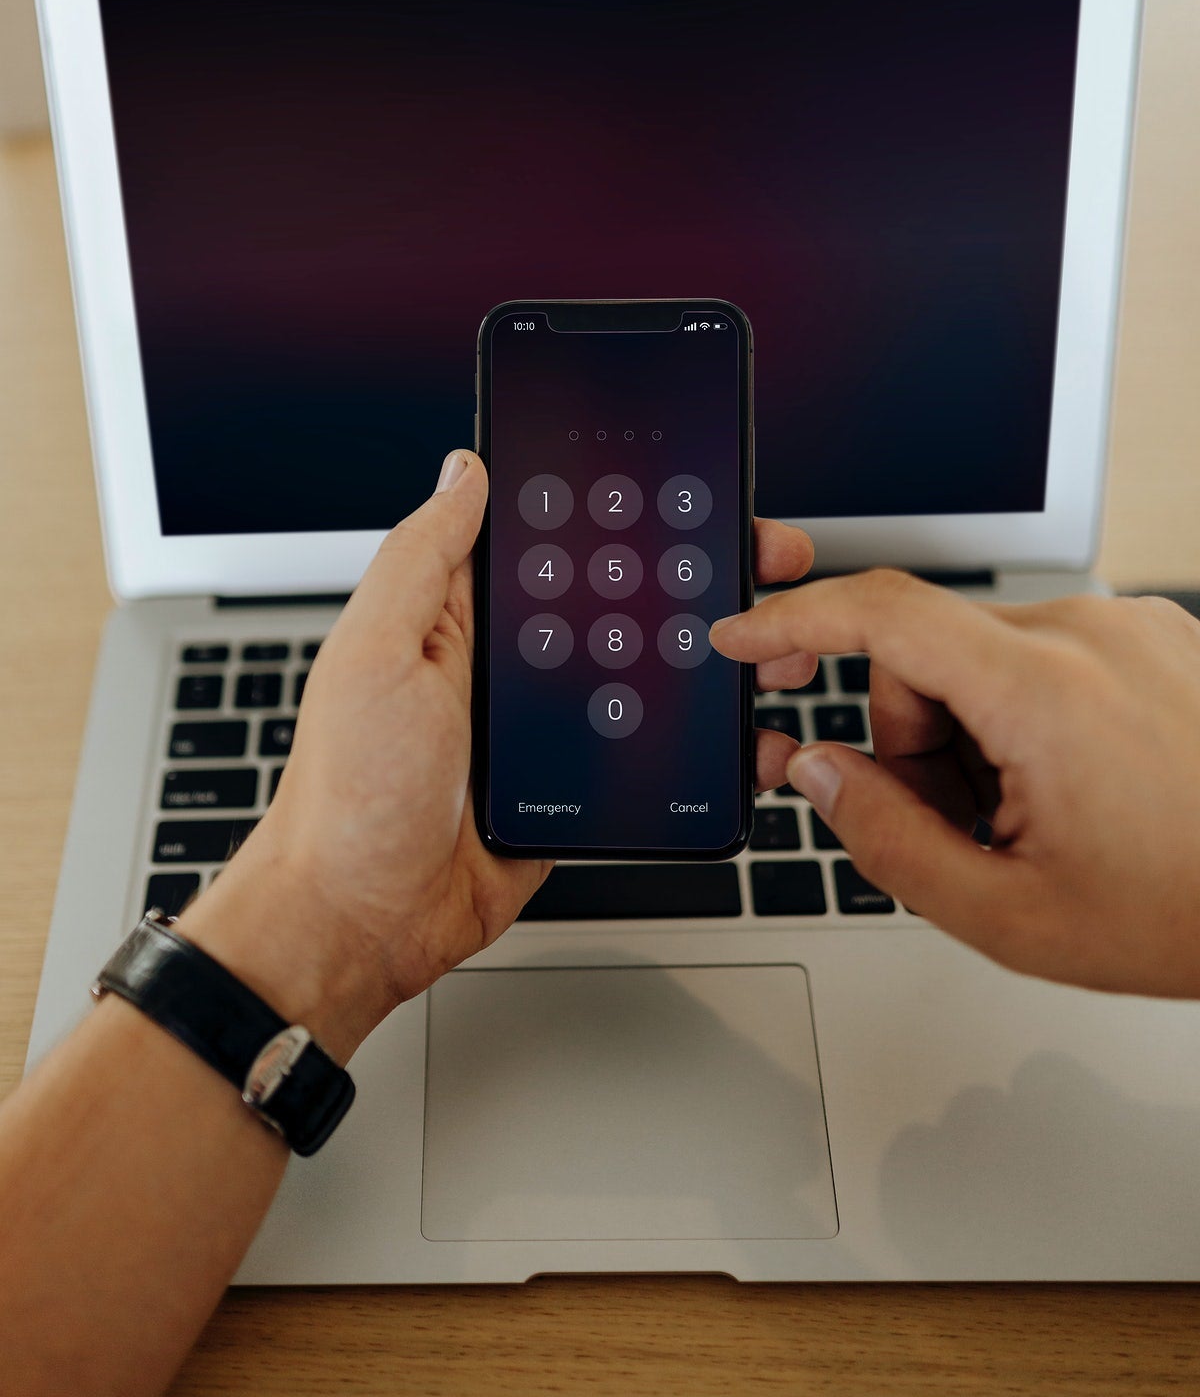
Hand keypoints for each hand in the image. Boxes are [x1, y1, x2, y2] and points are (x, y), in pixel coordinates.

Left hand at [181, 454, 815, 1059]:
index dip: (619, 508)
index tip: (689, 485)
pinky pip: (650, 751)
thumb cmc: (346, 795)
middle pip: (619, 598)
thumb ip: (422, 559)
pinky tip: (745, 735)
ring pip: (648, 671)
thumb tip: (466, 470)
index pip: (554, 540)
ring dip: (713, 656)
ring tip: (772, 645)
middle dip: (695, 576)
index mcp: (460, 617)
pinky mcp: (576, 786)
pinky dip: (702, 745)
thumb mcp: (375, 653)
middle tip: (762, 560)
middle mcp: (511, 663)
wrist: (362, 925)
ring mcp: (549, 726)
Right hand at [712, 570, 1199, 997]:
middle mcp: (1090, 632)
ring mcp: (1130, 625)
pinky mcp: (1156, 632)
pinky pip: (1046, 651)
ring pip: (983, 652)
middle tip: (962, 820)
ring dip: (973, 726)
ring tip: (1035, 812)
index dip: (793, 621)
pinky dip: (1027, 709)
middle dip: (912, 732)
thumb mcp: (1010, 915)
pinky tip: (1074, 782)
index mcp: (1046, 691)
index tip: (743, 638)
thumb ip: (887, 840)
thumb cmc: (1185, 912)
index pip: (882, 614)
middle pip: (925, 649)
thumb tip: (818, 772)